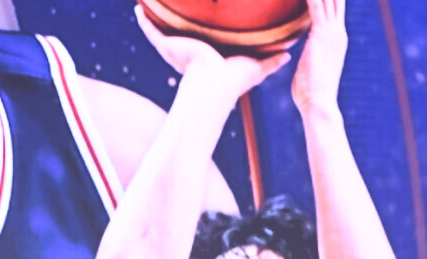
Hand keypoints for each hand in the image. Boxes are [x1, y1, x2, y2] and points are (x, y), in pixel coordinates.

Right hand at [136, 6, 288, 98]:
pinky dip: (144, 22)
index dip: (205, 34)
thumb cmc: (233, 81)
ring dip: (157, 20)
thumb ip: (270, 62)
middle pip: (182, 35)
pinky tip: (138, 9)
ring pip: (164, 32)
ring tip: (151, 4)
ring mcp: (177, 50)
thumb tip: (288, 55)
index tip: (207, 23)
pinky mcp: (168, 47)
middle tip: (177, 8)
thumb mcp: (256, 67)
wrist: (213, 83)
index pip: (205, 43)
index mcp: (208, 58)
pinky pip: (152, 32)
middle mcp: (190, 53)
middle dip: (178, 25)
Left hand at [291, 0, 347, 114]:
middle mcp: (338, 32)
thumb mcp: (309, 70)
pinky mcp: (320, 35)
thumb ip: (307, 57)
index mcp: (337, 39)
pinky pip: (314, 4)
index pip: (335, 7)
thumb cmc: (311, 95)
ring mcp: (331, 33)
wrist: (320, 105)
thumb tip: (300, 59)